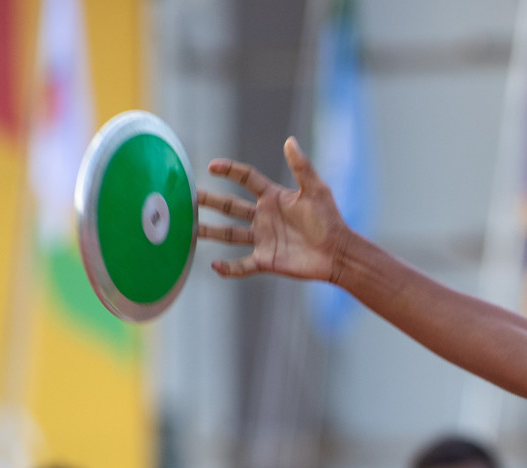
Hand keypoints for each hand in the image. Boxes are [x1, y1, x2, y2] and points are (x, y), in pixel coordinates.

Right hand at [196, 137, 350, 280]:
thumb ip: (301, 167)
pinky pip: (242, 265)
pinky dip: (229, 268)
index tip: (211, 166)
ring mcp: (263, 239)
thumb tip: (290, 141)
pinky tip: (214, 266)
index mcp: (273, 198)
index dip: (229, 170)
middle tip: (188, 195)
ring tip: (189, 229)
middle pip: (229, 206)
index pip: (246, 178)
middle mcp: (264, 217)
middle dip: (209, 200)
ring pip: (229, 234)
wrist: (338, 253)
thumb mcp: (316, 190)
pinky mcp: (267, 260)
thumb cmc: (330, 220)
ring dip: (209, 232)